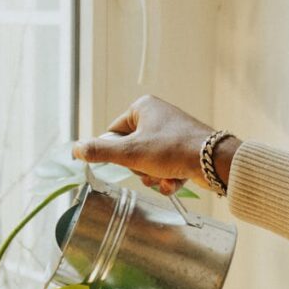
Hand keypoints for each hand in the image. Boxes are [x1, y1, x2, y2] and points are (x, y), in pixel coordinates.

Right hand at [72, 95, 241, 195]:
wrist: (213, 161)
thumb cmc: (172, 150)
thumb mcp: (130, 152)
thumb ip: (100, 152)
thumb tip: (75, 149)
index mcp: (142, 107)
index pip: (114, 133)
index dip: (117, 152)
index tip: (127, 161)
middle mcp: (158, 116)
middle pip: (131, 151)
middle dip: (139, 168)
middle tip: (149, 169)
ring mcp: (172, 133)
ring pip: (148, 163)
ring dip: (153, 176)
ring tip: (165, 176)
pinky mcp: (184, 149)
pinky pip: (165, 167)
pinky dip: (168, 178)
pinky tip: (176, 180)